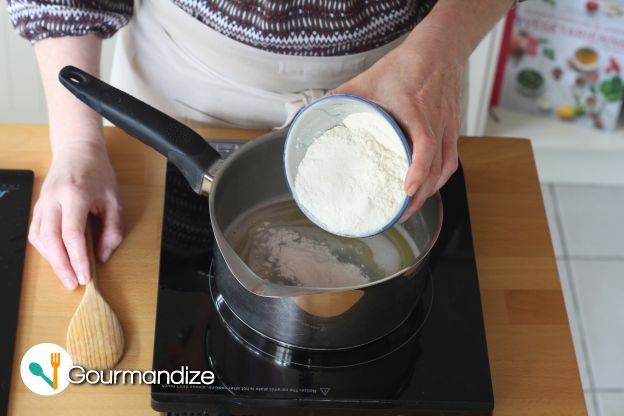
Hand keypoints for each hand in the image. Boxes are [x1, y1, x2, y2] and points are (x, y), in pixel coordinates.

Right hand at [28, 140, 122, 289]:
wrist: (77, 151)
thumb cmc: (98, 174)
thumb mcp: (114, 200)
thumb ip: (112, 229)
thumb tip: (102, 255)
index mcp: (75, 195)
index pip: (72, 234)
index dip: (78, 258)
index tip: (86, 275)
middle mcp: (54, 199)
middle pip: (51, 240)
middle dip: (62, 266)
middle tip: (73, 283)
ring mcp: (42, 202)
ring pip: (40, 238)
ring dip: (52, 260)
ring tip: (66, 275)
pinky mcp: (37, 206)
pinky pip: (35, 232)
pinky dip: (44, 249)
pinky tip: (56, 258)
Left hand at [330, 30, 463, 221]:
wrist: (439, 51)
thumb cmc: (406, 65)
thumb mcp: (369, 79)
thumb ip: (343, 95)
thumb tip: (318, 109)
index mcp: (417, 113)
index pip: (425, 147)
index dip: (418, 171)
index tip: (407, 190)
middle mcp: (437, 125)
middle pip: (436, 169)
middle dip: (420, 196)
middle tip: (399, 213)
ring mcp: (447, 129)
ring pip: (446, 169)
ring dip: (430, 191)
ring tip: (411, 207)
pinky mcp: (451, 131)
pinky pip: (450, 161)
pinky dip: (438, 178)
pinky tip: (425, 187)